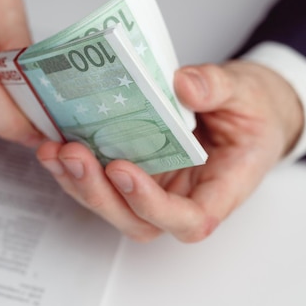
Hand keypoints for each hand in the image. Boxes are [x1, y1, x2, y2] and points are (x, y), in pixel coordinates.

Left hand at [36, 61, 303, 241]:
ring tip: (53, 150)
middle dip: (99, 193)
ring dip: (76, 182)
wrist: (244, 110)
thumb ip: (219, 88)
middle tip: (73, 154)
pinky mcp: (132, 174)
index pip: (187, 220)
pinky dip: (72, 168)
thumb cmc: (252, 112)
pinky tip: (53, 144)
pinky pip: (99, 182)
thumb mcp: (246, 94)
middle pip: (135, 221)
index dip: (151, 206)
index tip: (123, 171)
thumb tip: (184, 85)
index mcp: (219, 192)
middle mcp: (180, 200)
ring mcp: (152, 190)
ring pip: (110, 205)